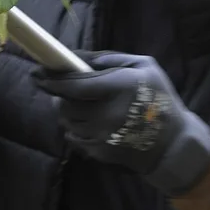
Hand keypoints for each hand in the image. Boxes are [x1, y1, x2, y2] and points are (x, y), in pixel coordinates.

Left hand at [34, 51, 209, 195]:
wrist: (173, 144)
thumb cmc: (160, 98)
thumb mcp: (144, 66)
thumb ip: (110, 58)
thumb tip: (77, 57)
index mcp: (119, 87)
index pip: (75, 84)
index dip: (52, 79)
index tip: (37, 72)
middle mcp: (108, 112)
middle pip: (65, 103)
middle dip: (58, 94)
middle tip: (60, 88)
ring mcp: (102, 135)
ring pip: (67, 120)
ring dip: (66, 110)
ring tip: (79, 104)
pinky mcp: (99, 152)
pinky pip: (73, 137)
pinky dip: (74, 127)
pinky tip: (88, 122)